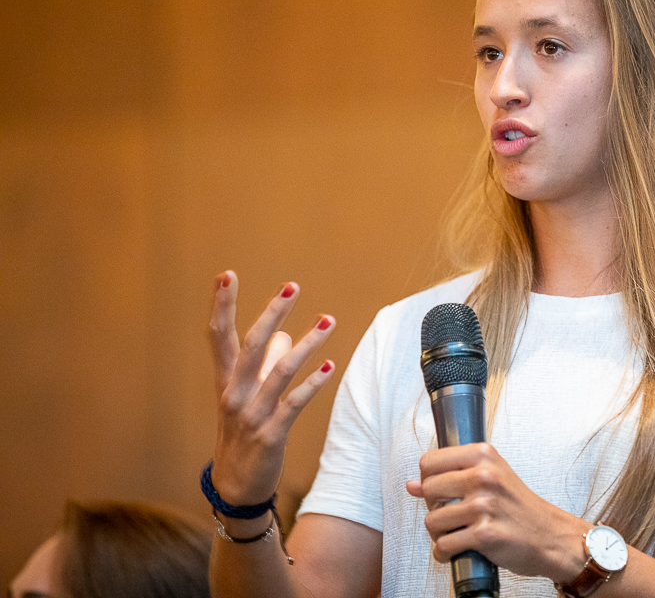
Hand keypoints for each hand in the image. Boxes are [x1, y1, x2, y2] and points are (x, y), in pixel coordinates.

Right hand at [208, 271, 336, 506]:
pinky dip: (313, 384)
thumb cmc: (243, 433)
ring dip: (307, 344)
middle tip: (291, 287)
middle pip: (251, 345)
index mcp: (225, 379)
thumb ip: (264, 364)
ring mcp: (251, 415)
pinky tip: (330, 366)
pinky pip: (294, 404)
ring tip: (328, 321)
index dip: (220, 304)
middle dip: (271, 313)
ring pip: (280, 371)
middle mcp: (234, 393)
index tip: (226, 274)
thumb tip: (286, 335)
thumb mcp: (246, 397)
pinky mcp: (270, 435)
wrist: (235, 487)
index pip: (218, 334)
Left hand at [406, 443, 590, 583]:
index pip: (429, 462)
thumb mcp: (491, 478)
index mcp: (483, 455)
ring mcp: (484, 505)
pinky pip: (443, 546)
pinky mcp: (484, 534)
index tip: (441, 491)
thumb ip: (451, 476)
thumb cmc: (520, 507)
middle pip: (427, 490)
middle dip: (433, 508)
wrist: (550, 535)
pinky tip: (457, 550)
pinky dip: (445, 553)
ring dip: (439, 534)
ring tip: (455, 534)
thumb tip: (412, 485)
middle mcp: (484, 476)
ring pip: (432, 521)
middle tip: (451, 515)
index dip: (429, 480)